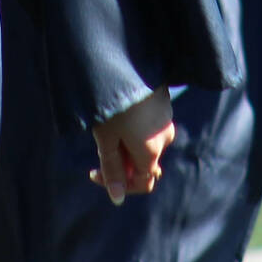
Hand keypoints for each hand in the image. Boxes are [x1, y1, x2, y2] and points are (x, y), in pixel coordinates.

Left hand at [87, 86, 172, 204]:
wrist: (126, 63)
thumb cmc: (112, 104)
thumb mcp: (106, 139)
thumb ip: (112, 170)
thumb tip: (117, 199)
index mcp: (152, 152)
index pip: (143, 183)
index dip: (119, 184)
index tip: (93, 171)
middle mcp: (165, 139)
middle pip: (144, 163)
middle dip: (122, 161)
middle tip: (101, 142)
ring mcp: (167, 120)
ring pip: (147, 143)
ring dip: (128, 143)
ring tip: (110, 123)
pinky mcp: (165, 103)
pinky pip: (151, 126)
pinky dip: (136, 127)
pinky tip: (122, 111)